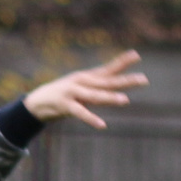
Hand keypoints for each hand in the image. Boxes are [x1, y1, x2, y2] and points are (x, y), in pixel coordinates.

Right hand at [23, 51, 147, 130]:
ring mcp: (73, 93)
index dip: (122, 62)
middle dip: (125, 81)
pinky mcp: (65, 106)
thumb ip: (97, 88)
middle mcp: (82, 82)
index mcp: (86, 77)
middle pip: (107, 81)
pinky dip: (91, 119)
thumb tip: (116, 88)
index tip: (137, 55)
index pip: (108, 69)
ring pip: (95, 96)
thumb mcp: (81, 88)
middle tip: (143, 80)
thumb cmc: (62, 95)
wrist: (36, 102)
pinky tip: (102, 125)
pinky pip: (81, 113)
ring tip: (125, 100)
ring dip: (110, 98)